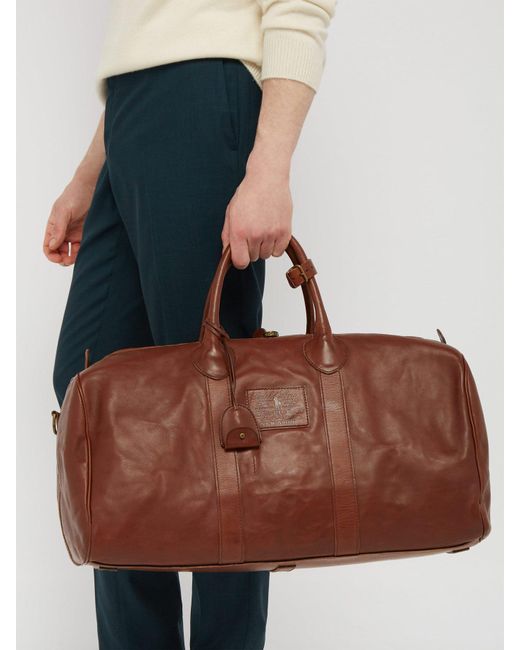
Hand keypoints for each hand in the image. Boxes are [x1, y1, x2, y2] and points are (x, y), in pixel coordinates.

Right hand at [43, 177, 95, 264]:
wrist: (92, 187)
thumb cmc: (75, 195)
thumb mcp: (64, 210)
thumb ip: (58, 228)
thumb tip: (52, 245)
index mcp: (53, 226)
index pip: (48, 245)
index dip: (51, 255)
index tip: (59, 259)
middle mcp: (63, 231)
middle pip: (59, 252)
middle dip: (63, 259)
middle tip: (70, 260)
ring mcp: (74, 233)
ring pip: (71, 252)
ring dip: (73, 258)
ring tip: (79, 257)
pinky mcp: (85, 233)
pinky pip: (82, 247)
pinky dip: (82, 252)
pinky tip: (86, 252)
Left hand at [221, 152, 292, 268]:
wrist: (268, 178)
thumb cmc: (248, 193)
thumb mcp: (231, 213)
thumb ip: (227, 236)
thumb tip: (227, 254)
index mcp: (239, 231)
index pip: (240, 262)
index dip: (240, 260)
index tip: (241, 253)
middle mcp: (255, 234)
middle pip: (253, 258)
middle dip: (251, 249)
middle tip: (252, 232)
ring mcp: (271, 233)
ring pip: (266, 255)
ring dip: (264, 246)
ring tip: (263, 229)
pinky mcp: (285, 231)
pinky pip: (279, 251)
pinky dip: (276, 245)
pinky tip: (272, 232)